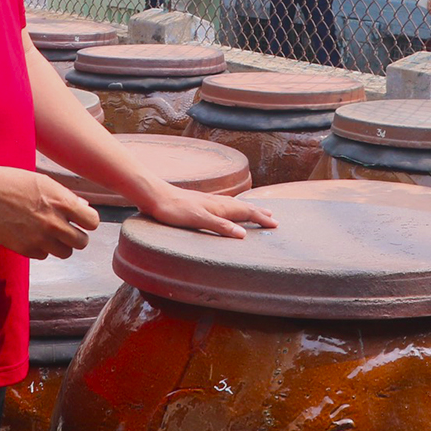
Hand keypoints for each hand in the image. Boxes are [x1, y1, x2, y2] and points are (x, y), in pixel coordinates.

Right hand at [0, 167, 99, 259]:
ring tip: (48, 234)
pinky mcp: (25, 249)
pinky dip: (40, 249)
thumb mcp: (44, 182)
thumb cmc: (13, 182)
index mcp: (62, 202)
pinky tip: (30, 235)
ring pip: (65, 253)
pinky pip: (44, 256)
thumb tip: (84, 208)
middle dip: (75, 236)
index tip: (79, 220)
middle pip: (82, 242)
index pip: (93, 222)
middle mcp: (54, 222)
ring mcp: (40, 237)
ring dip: (59, 245)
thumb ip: (66, 197)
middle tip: (65, 230)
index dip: (87, 222)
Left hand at [137, 183, 276, 237]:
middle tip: (272, 217)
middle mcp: (216, 202)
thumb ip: (220, 226)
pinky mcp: (199, 202)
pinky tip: (228, 208)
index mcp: (219, 207)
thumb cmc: (174, 209)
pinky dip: (233, 207)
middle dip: (258, 212)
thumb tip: (243, 235)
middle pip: (243, 207)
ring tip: (257, 211)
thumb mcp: (198, 219)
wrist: (155, 196)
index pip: (246, 212)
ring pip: (234, 205)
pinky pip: (224, 205)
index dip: (261, 219)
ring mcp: (208, 201)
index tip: (275, 224)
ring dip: (247, 209)